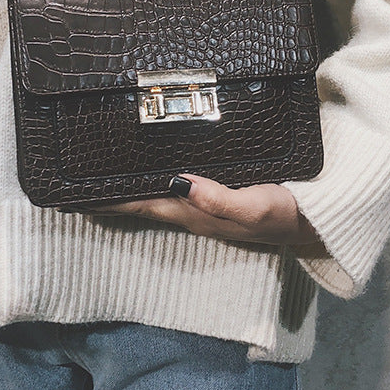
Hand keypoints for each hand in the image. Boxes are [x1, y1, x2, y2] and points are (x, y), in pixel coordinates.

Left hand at [69, 174, 329, 254]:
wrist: (315, 221)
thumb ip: (220, 200)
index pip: (141, 204)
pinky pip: (174, 184)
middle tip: (77, 179)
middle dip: (110, 194)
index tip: (75, 195)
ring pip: (155, 193)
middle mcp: (192, 209)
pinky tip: (151, 168)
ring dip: (128, 187)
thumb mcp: (257, 206)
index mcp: (194, 211)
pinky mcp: (216, 192)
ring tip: (101, 174)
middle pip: (141, 200)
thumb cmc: (285, 212)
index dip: (108, 200)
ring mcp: (203, 203)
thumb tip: (179, 182)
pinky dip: (154, 178)